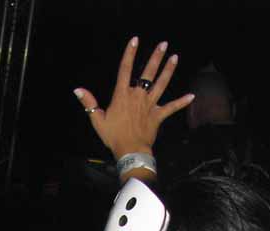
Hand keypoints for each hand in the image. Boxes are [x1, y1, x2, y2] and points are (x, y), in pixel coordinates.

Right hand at [74, 37, 193, 159]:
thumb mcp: (97, 120)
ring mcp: (149, 105)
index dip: (130, 54)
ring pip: (161, 84)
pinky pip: (171, 107)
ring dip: (168, 70)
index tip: (135, 41)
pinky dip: (181, 102)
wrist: (130, 150)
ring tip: (175, 57)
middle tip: (163, 44)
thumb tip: (78, 90)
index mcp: (122, 95)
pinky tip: (191, 96)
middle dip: (156, 57)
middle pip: (148, 73)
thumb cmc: (113, 136)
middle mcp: (138, 96)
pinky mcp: (158, 116)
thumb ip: (89, 103)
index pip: (125, 70)